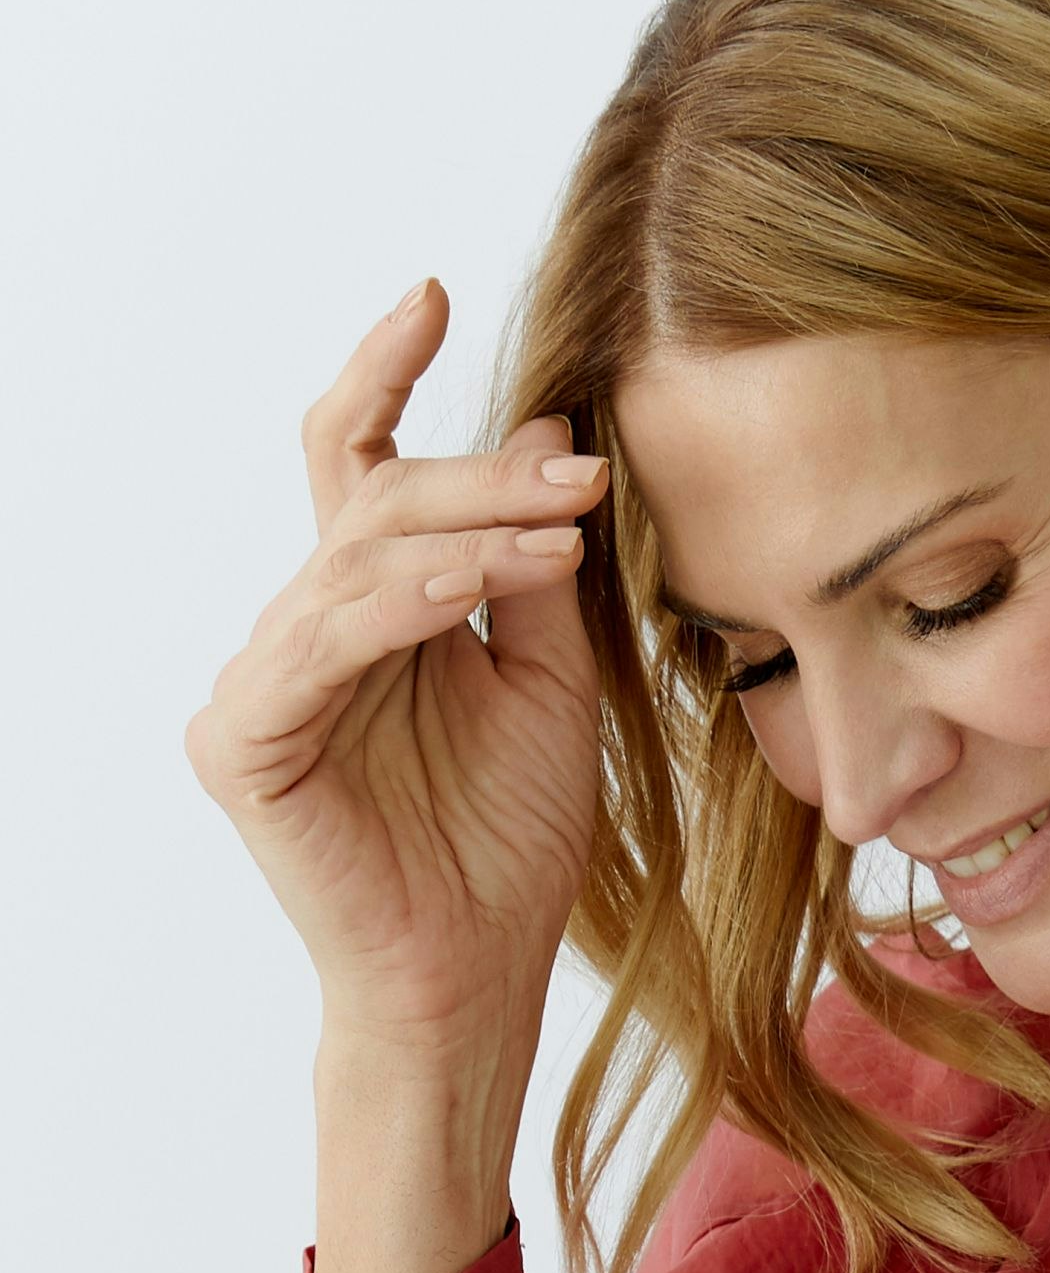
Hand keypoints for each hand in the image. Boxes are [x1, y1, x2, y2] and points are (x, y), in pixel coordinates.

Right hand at [184, 277, 605, 1076]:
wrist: (476, 978)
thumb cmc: (509, 849)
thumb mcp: (553, 686)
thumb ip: (538, 568)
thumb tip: (547, 425)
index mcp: (370, 611)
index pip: (360, 462)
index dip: (385, 375)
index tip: (431, 293)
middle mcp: (304, 631)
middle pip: (373, 501)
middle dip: (482, 480)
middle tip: (582, 476)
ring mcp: (264, 683)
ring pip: (355, 562)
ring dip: (465, 538)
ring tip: (558, 536)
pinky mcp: (245, 740)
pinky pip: (322, 644)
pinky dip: (401, 607)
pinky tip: (473, 592)